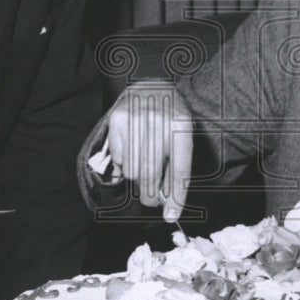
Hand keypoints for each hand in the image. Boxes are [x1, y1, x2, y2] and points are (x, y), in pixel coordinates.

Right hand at [107, 82, 192, 220]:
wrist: (151, 83)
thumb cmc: (171, 116)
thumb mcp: (183, 136)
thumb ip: (177, 168)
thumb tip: (169, 207)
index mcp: (181, 125)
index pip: (179, 169)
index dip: (175, 197)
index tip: (170, 216)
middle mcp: (158, 121)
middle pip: (151, 174)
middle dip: (151, 196)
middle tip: (152, 200)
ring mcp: (135, 119)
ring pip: (132, 171)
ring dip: (138, 178)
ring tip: (144, 165)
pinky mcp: (116, 120)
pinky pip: (119, 159)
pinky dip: (125, 164)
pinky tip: (133, 151)